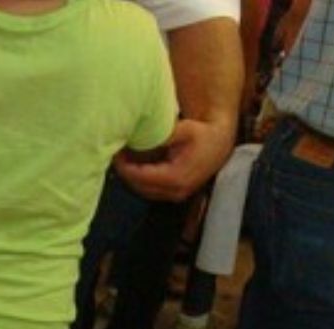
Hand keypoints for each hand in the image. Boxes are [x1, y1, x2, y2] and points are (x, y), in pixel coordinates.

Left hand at [112, 118, 234, 202]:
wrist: (220, 144)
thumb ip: (162, 134)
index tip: (115, 152)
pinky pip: (150, 190)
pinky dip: (140, 179)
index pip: (140, 177)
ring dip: (131, 177)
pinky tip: (134, 163)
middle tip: (114, 153)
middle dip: (124, 172)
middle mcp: (175, 191)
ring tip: (121, 158)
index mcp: (175, 177)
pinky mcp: (175, 194)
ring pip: (143, 191)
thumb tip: (140, 135)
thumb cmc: (202, 133)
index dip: (124, 166)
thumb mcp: (183, 129)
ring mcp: (175, 195)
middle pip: (138, 187)